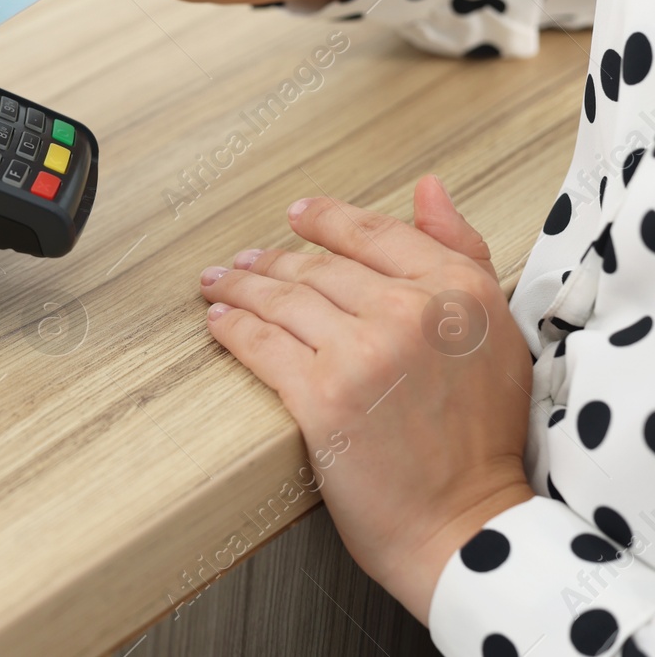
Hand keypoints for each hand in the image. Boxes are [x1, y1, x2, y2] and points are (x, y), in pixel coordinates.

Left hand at [196, 175, 534, 621]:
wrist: (466, 525)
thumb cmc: (480, 438)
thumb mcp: (495, 331)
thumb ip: (461, 252)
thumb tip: (427, 188)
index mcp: (458, 289)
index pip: (375, 233)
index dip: (326, 220)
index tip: (297, 215)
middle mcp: (410, 311)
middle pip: (319, 268)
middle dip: (272, 262)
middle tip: (242, 261)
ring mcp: (362, 351)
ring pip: (283, 300)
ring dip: (240, 287)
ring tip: (218, 284)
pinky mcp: (320, 394)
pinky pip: (260, 344)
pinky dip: (232, 328)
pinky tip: (218, 322)